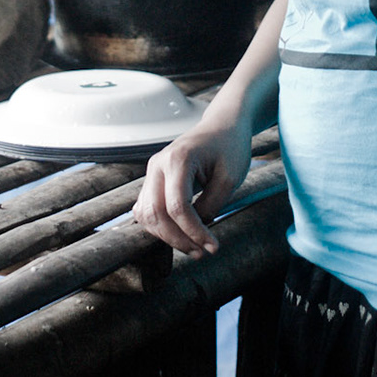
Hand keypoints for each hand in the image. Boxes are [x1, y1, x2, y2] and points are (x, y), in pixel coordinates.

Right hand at [132, 117, 252, 257]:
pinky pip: (146, 209)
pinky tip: (179, 235)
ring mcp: (153, 171)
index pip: (177, 206)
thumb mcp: (230, 177)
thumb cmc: (229, 146)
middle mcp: (158, 164)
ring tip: (193, 247)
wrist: (222, 125)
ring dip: (167, 236)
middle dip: (178, 238)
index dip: (193, 231)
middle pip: (156, 213)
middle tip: (202, 251)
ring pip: (147, 214)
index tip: (212, 246)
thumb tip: (196, 227)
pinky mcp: (154, 179)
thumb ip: (211, 204)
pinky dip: (159, 226)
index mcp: (178, 159)